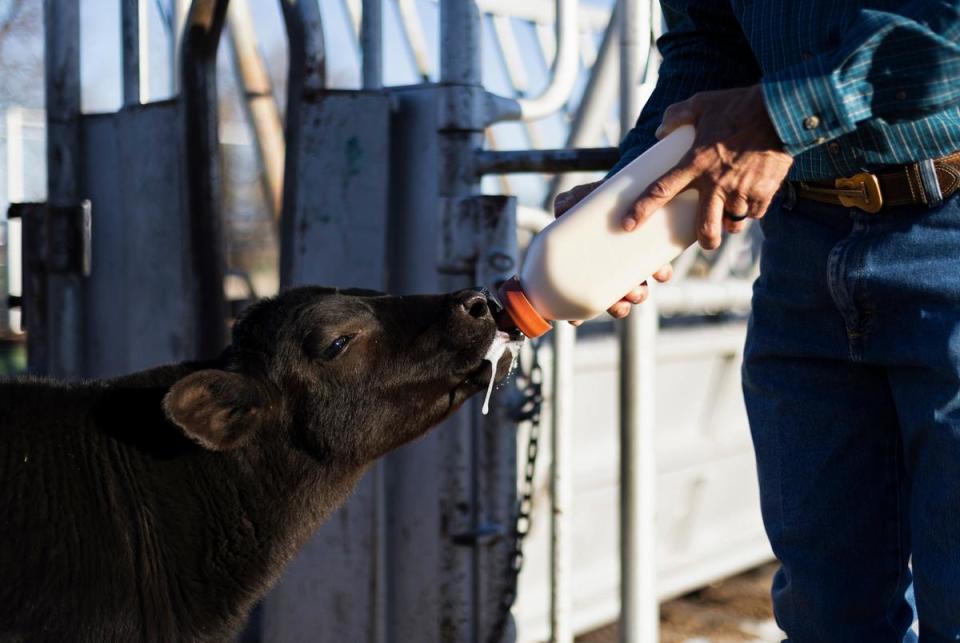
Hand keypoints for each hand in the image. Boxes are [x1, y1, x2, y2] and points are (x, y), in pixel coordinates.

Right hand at [553, 181, 672, 322]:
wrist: (631, 187)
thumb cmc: (598, 199)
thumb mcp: (580, 200)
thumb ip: (567, 204)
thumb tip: (559, 210)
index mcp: (589, 264)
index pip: (581, 294)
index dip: (578, 313)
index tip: (576, 320)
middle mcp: (610, 270)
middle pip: (612, 300)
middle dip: (617, 307)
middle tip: (620, 303)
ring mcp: (632, 264)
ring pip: (635, 290)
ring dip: (638, 296)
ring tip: (639, 290)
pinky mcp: (654, 253)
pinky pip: (659, 271)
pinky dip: (661, 274)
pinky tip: (662, 273)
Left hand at [623, 85, 793, 247]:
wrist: (782, 110)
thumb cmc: (740, 105)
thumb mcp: (703, 102)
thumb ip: (677, 115)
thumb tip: (660, 132)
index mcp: (695, 163)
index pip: (661, 190)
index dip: (641, 210)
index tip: (628, 225)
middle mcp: (716, 182)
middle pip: (704, 227)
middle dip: (705, 239)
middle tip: (706, 239)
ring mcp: (741, 190)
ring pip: (732, 222)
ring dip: (731, 222)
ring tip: (732, 215)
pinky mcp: (764, 192)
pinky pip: (754, 213)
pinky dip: (751, 211)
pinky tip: (751, 199)